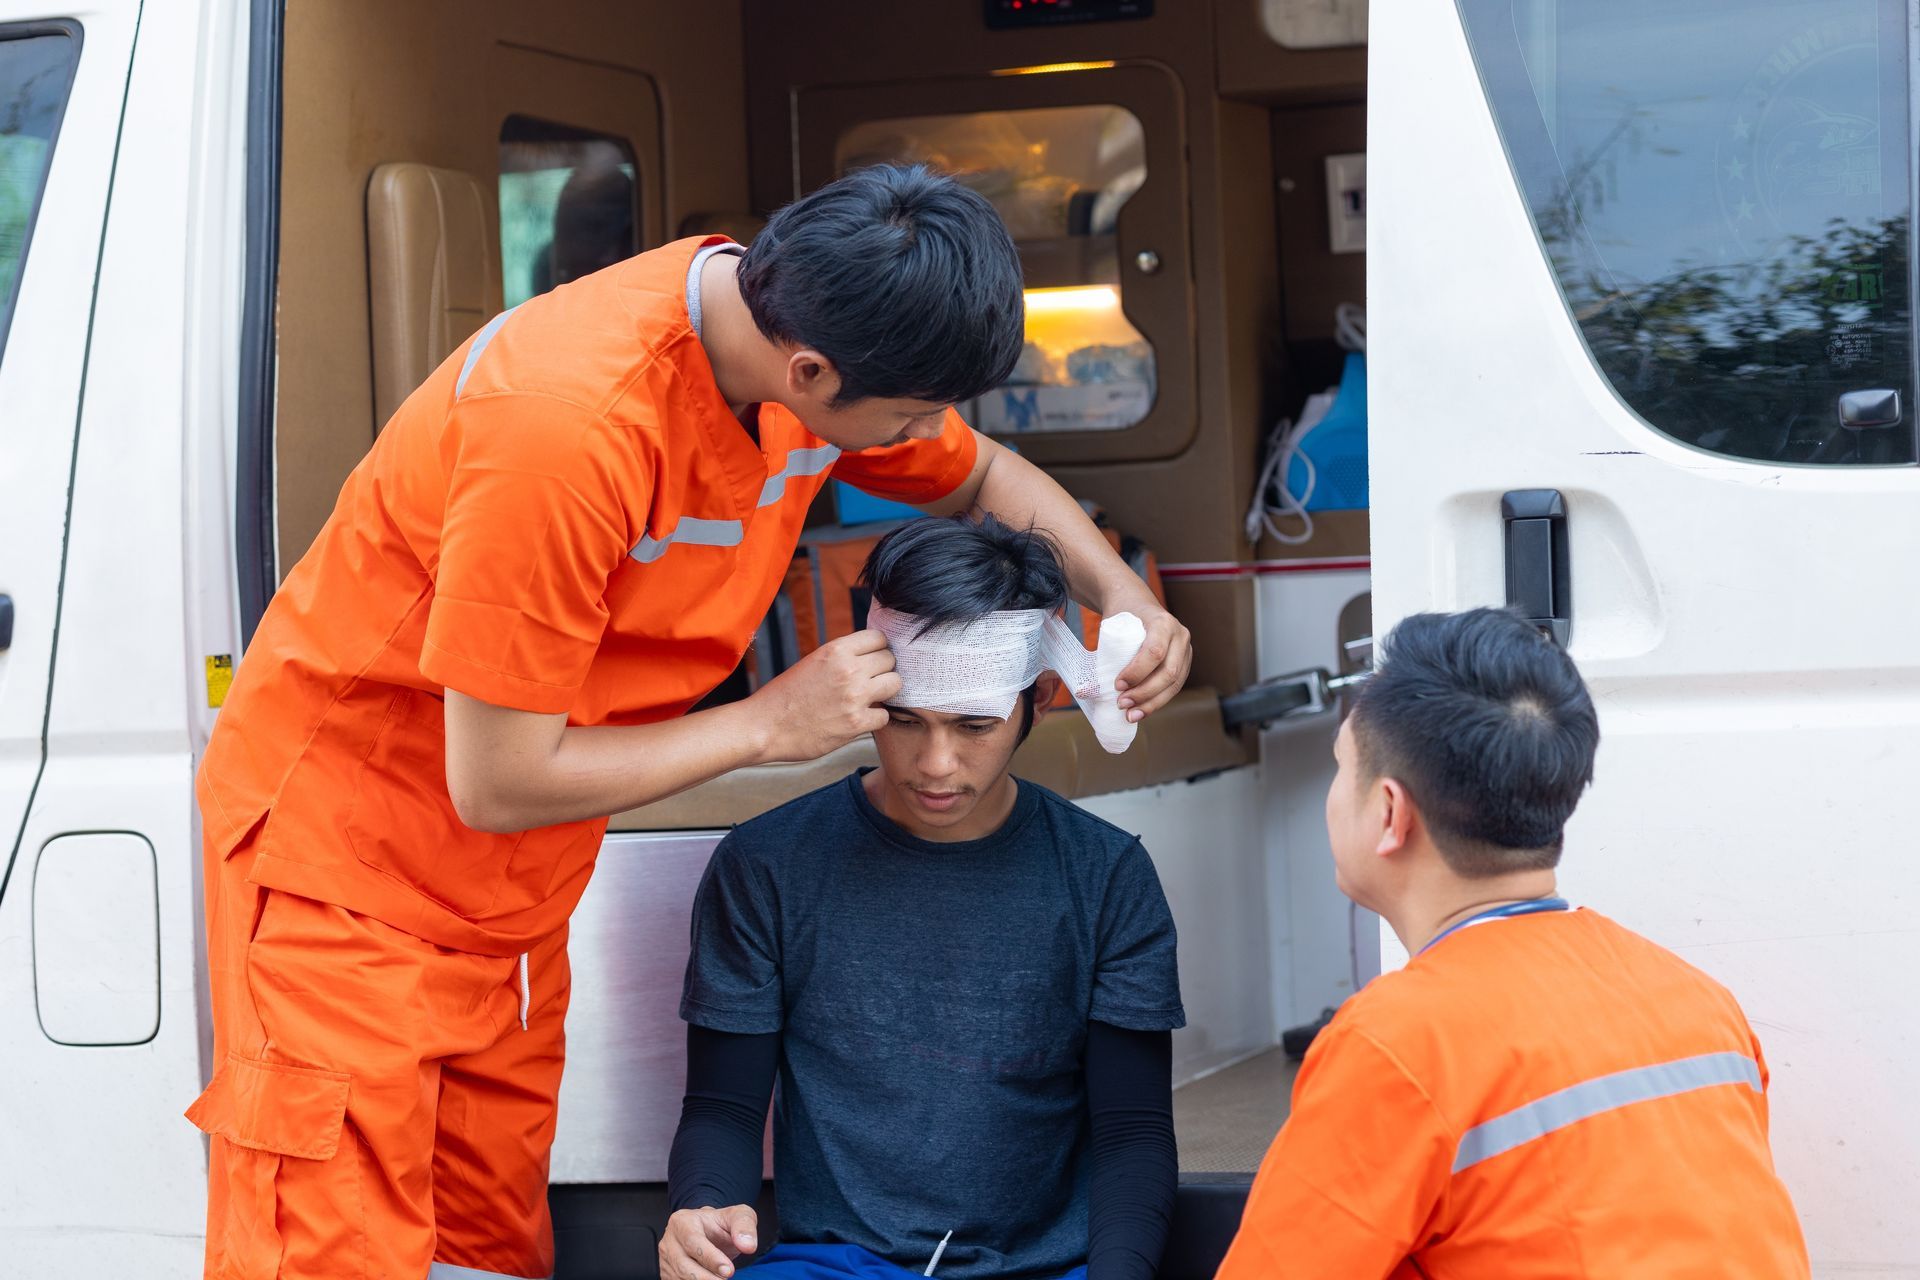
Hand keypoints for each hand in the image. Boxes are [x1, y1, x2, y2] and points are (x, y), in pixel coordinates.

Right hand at [659, 1204, 758, 1279]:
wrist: (709, 1232)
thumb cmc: (720, 1224)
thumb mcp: (738, 1216)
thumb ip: (744, 1227)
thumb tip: (748, 1245)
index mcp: (682, 1221)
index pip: (693, 1241)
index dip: (710, 1258)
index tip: (728, 1270)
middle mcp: (670, 1240)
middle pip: (683, 1265)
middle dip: (706, 1277)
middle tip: (726, 1279)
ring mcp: (666, 1259)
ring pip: (680, 1277)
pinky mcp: (668, 1273)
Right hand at [749, 629, 900, 761]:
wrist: (764, 727)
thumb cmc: (784, 696)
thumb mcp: (812, 663)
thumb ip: (841, 658)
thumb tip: (869, 655)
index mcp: (836, 650)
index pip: (879, 638)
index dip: (877, 650)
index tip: (872, 660)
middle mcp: (848, 669)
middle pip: (890, 660)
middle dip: (882, 671)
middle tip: (869, 682)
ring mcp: (854, 697)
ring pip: (895, 684)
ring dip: (885, 692)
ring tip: (870, 698)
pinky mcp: (856, 724)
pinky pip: (885, 716)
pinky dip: (875, 718)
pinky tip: (860, 718)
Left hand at [1114, 603, 1191, 720]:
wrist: (1135, 601)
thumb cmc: (1121, 615)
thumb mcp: (1111, 627)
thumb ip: (1103, 654)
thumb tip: (1084, 692)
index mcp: (1162, 622)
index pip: (1154, 652)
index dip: (1137, 673)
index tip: (1117, 685)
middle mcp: (1180, 634)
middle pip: (1169, 672)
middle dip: (1144, 693)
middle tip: (1121, 704)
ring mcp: (1186, 649)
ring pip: (1175, 683)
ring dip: (1152, 703)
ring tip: (1130, 715)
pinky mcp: (1185, 662)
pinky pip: (1175, 686)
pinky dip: (1158, 700)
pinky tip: (1142, 710)